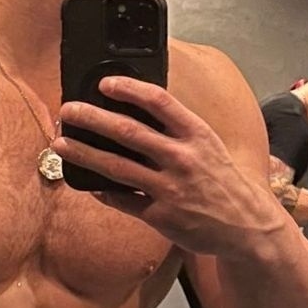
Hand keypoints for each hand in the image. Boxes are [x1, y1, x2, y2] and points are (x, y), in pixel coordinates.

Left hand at [54, 76, 267, 254]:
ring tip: (61, 143)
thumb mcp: (208, 145)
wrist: (246, 224)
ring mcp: (170, 189)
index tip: (104, 83)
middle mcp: (182, 158)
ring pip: (117, 167)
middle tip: (68, 110)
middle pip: (128, 132)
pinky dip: (102, 191)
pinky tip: (87, 184)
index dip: (129, 89)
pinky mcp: (161, 216)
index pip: (159, 101)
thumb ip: (177, 129)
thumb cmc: (222, 180)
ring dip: (84, 153)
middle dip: (92, 118)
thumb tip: (136, 111)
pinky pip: (122, 201)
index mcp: (196, 134)